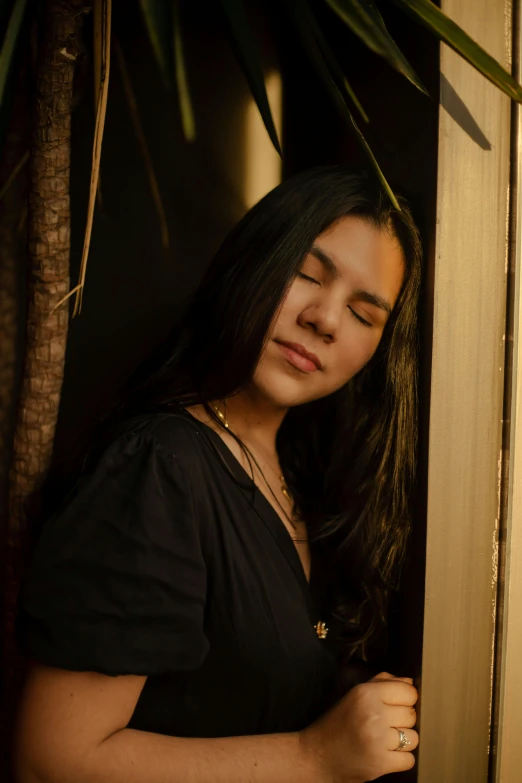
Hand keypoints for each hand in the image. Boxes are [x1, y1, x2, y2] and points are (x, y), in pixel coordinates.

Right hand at [299, 671, 418, 782]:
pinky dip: (400, 760)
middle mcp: (373, 713)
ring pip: (414, 738)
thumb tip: (410, 681)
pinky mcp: (380, 763)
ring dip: (403, 742)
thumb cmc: (338, 723)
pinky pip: (409, 760)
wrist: (317, 755)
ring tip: (385, 741)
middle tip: (385, 725)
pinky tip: (385, 754)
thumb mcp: (355, 694)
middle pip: (412, 715)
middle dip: (402, 721)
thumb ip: (382, 683)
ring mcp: (377, 740)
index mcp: (365, 693)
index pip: (409, 692)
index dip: (405, 700)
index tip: (394, 707)